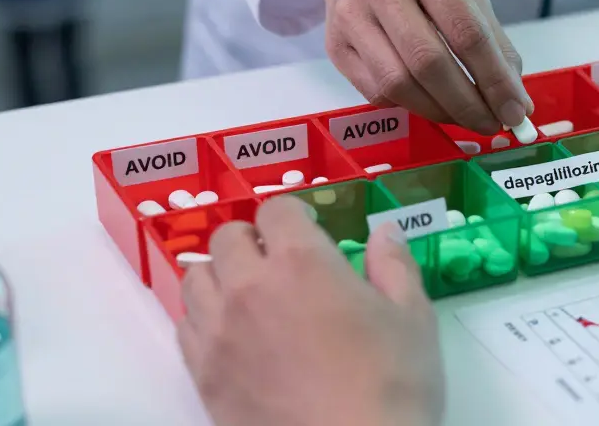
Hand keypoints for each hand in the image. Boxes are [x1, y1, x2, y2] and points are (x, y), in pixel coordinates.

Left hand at [178, 197, 443, 425]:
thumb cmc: (390, 388)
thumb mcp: (413, 319)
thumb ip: (394, 266)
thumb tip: (384, 233)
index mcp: (302, 263)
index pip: (277, 210)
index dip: (294, 216)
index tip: (310, 232)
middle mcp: (249, 287)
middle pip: (226, 237)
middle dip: (252, 240)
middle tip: (278, 261)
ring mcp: (219, 332)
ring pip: (196, 278)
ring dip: (220, 275)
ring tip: (248, 294)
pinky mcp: (203, 374)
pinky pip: (184, 326)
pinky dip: (203, 318)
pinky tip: (232, 334)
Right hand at [296, 0, 531, 134]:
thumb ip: (492, 40)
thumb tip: (515, 99)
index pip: (466, 33)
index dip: (495, 80)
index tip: (515, 112)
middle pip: (429, 63)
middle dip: (468, 104)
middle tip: (492, 124)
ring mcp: (350, 15)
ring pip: (399, 84)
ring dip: (440, 112)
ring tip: (466, 118)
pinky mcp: (335, 45)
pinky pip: (377, 92)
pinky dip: (412, 106)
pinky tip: (431, 103)